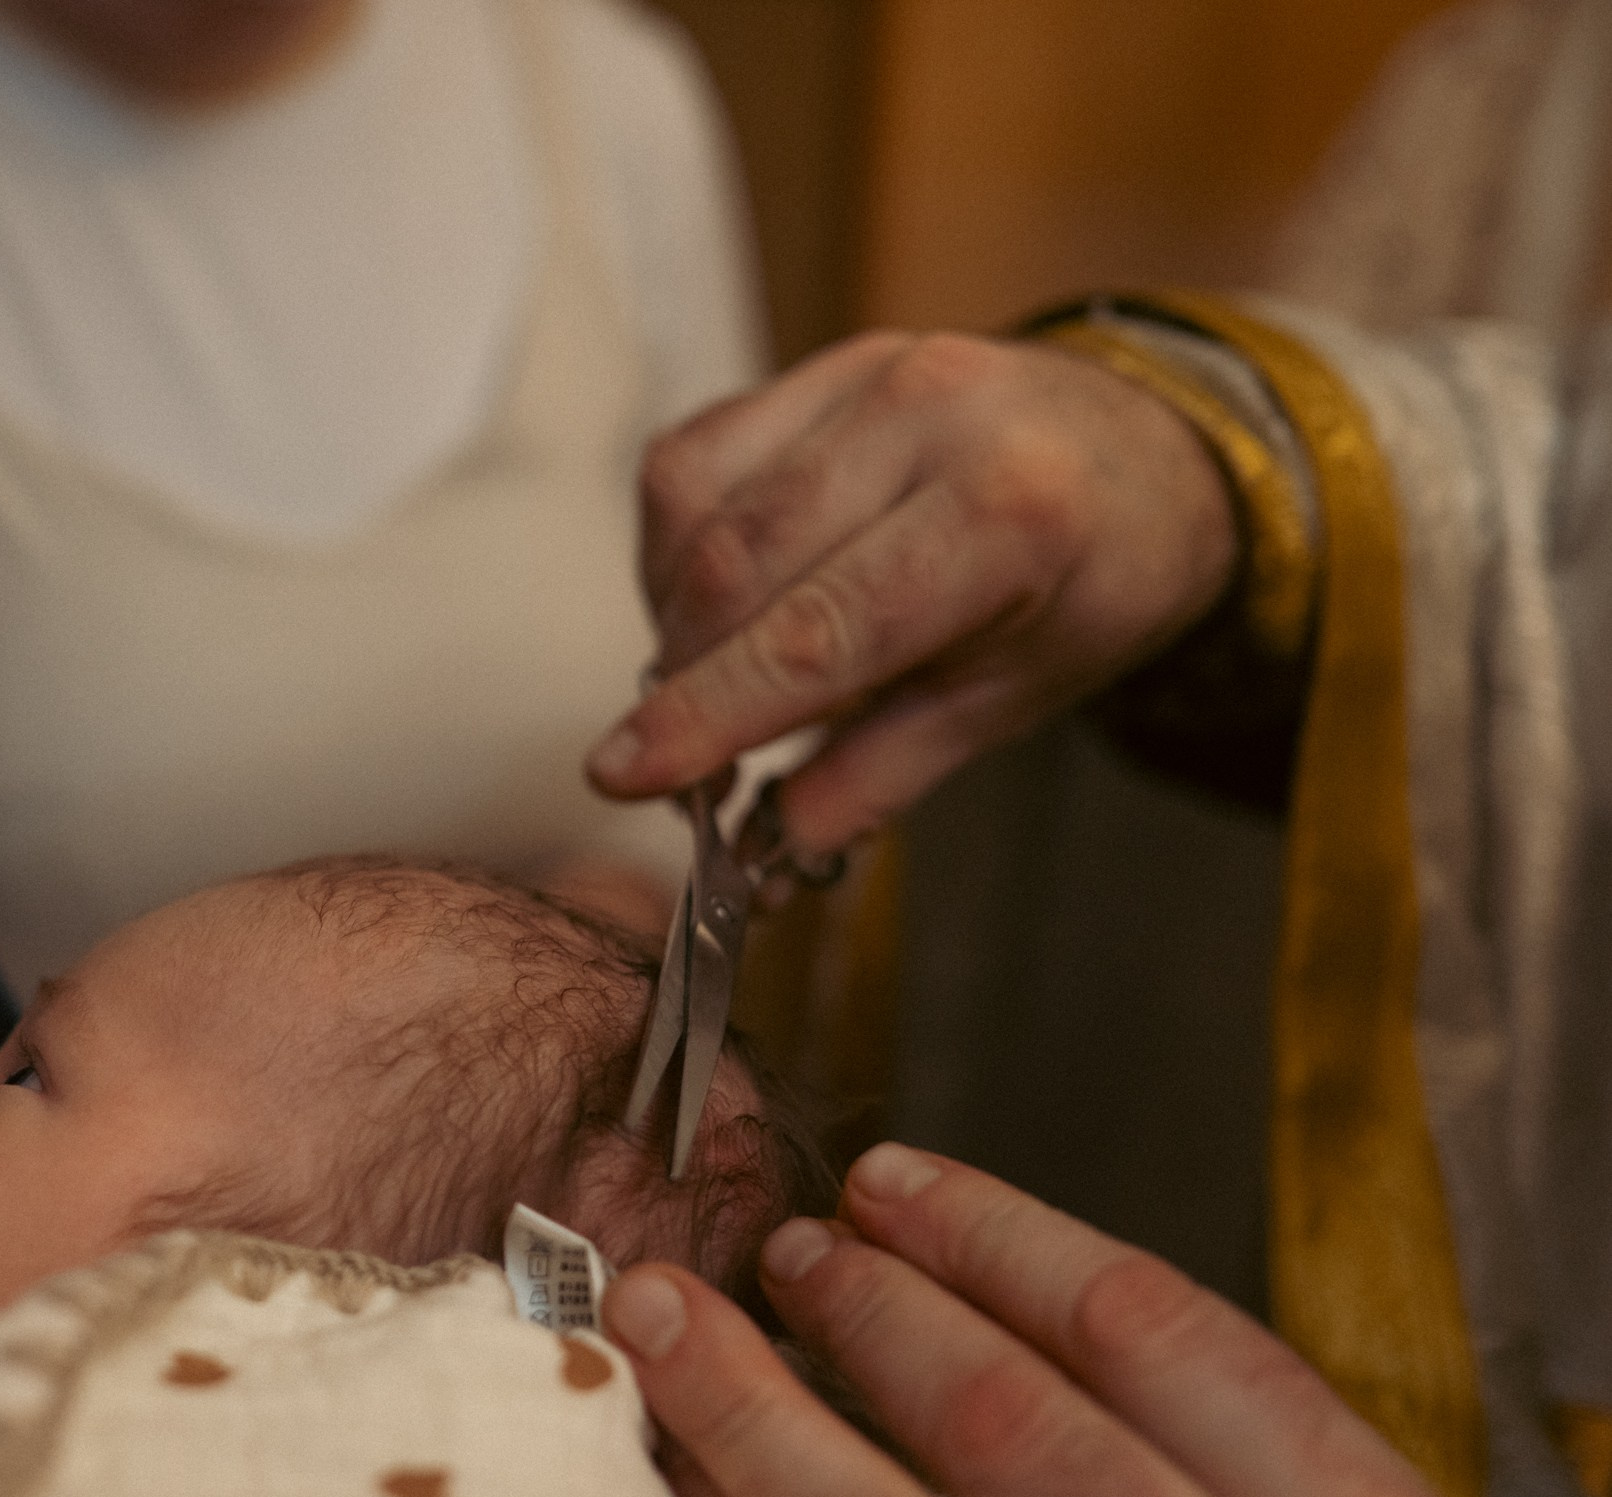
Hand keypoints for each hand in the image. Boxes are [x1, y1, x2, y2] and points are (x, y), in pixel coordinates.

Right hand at [587, 333, 1239, 857]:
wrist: (1151, 447)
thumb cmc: (1096, 574)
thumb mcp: (1018, 697)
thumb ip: (884, 772)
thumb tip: (770, 849)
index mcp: (1010, 510)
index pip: (821, 630)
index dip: (710, 711)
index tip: (627, 773)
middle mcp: (929, 418)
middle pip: (739, 570)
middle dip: (684, 682)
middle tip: (677, 766)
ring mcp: (867, 375)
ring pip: (697, 509)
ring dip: (676, 617)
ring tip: (719, 676)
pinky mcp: (819, 367)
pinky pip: (693, 459)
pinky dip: (678, 548)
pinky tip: (721, 596)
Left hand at [602, 1144, 1494, 1496]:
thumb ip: (1193, 1441)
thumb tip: (946, 1277)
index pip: (1141, 1326)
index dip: (989, 1233)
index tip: (888, 1182)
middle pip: (1004, 1424)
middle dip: (868, 1311)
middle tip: (786, 1248)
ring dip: (754, 1415)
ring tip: (673, 1325)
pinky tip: (694, 1487)